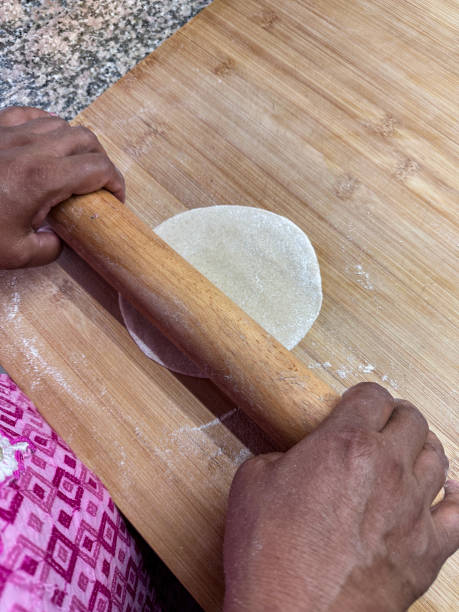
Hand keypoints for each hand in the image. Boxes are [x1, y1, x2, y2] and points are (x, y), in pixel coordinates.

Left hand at [0, 106, 124, 268]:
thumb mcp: (15, 253)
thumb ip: (49, 248)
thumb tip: (60, 239)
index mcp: (43, 178)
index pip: (97, 168)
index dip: (115, 182)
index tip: (115, 198)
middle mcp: (32, 147)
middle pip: (85, 138)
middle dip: (100, 160)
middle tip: (98, 183)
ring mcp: (10, 132)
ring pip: (61, 123)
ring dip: (76, 143)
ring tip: (73, 165)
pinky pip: (30, 114)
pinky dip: (47, 125)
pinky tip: (44, 141)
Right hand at [224, 383, 457, 611]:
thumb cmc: (268, 554)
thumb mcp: (253, 481)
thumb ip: (286, 455)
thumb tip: (300, 460)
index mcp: (345, 443)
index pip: (373, 395)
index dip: (364, 395)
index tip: (360, 403)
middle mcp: (387, 468)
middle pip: (412, 420)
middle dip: (396, 416)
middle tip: (383, 424)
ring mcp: (413, 510)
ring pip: (438, 457)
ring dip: (421, 449)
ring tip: (406, 454)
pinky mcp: (428, 550)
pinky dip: (452, 498)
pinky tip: (441, 495)